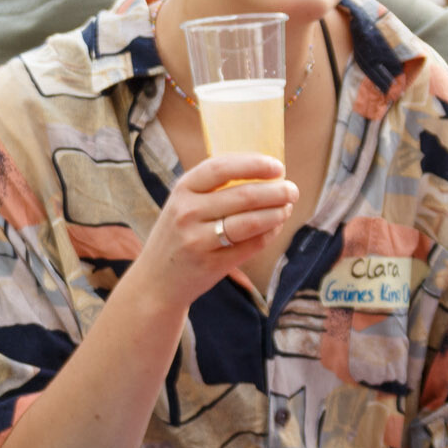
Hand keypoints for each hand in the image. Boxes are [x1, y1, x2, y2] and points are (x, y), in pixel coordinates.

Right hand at [124, 153, 296, 310]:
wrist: (155, 282)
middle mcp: (187, 212)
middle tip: (292, 190)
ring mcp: (198, 240)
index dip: (254, 165)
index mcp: (183, 189)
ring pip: (250, 222)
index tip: (277, 166)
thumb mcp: (184, 203)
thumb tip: (265, 173)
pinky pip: (250, 246)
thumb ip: (214, 187)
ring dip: (276, 213)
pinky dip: (269, 234)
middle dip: (275, 191)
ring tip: (288, 207)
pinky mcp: (211, 265)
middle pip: (243, 196)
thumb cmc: (178, 234)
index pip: (222, 168)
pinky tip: (276, 227)